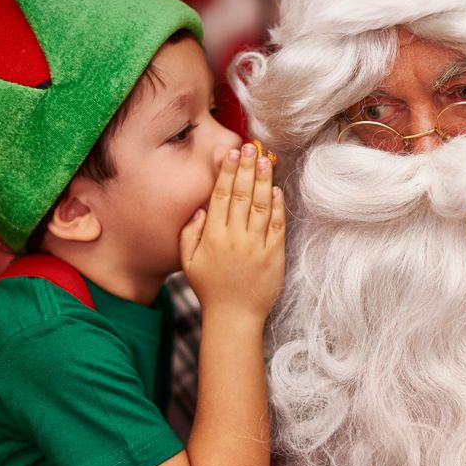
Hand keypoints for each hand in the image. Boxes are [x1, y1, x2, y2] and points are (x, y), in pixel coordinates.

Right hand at [180, 141, 285, 318]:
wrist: (234, 318)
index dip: (227, 172)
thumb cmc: (210, 289)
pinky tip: (276, 190)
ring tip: (265, 160)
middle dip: (246, 168)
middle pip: (242, 195)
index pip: (221, 196)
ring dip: (263, 181)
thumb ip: (189, 233)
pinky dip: (277, 206)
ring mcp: (256, 246)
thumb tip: (200, 208)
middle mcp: (234, 238)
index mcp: (212, 237)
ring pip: (261, 206)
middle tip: (250, 148)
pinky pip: (276, 226)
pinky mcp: (274, 256)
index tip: (231, 154)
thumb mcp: (188, 262)